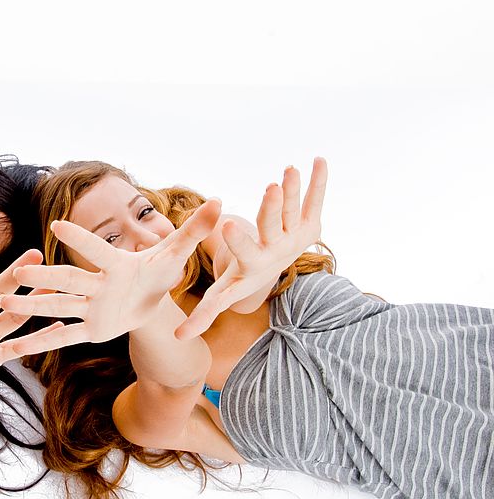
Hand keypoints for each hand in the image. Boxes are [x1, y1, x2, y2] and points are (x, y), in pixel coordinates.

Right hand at [0, 198, 221, 353]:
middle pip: (68, 280)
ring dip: (34, 306)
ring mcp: (91, 308)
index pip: (99, 251)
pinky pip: (64, 338)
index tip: (58, 224)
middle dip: (45, 277)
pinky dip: (42, 344)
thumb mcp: (176, 255)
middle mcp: (98, 285)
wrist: (148, 300)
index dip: (83, 239)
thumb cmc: (157, 272)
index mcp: (117, 265)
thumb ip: (194, 230)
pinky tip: (14, 349)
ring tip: (5, 302)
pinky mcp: (90, 329)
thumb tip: (220, 201)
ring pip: (59, 307)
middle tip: (18, 272)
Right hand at [174, 158, 327, 339]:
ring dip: (294, 189)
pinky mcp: (310, 224)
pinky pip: (315, 200)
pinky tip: (320, 160)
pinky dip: (318, 181)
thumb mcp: (222, 294)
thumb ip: (205, 314)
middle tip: (271, 188)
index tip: (226, 227)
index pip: (246, 253)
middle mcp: (278, 250)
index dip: (237, 241)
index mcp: (254, 265)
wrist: (271, 272)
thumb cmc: (239, 278)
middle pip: (274, 227)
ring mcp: (296, 236)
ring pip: (294, 210)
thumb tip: (178, 338)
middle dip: (272, 208)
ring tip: (291, 169)